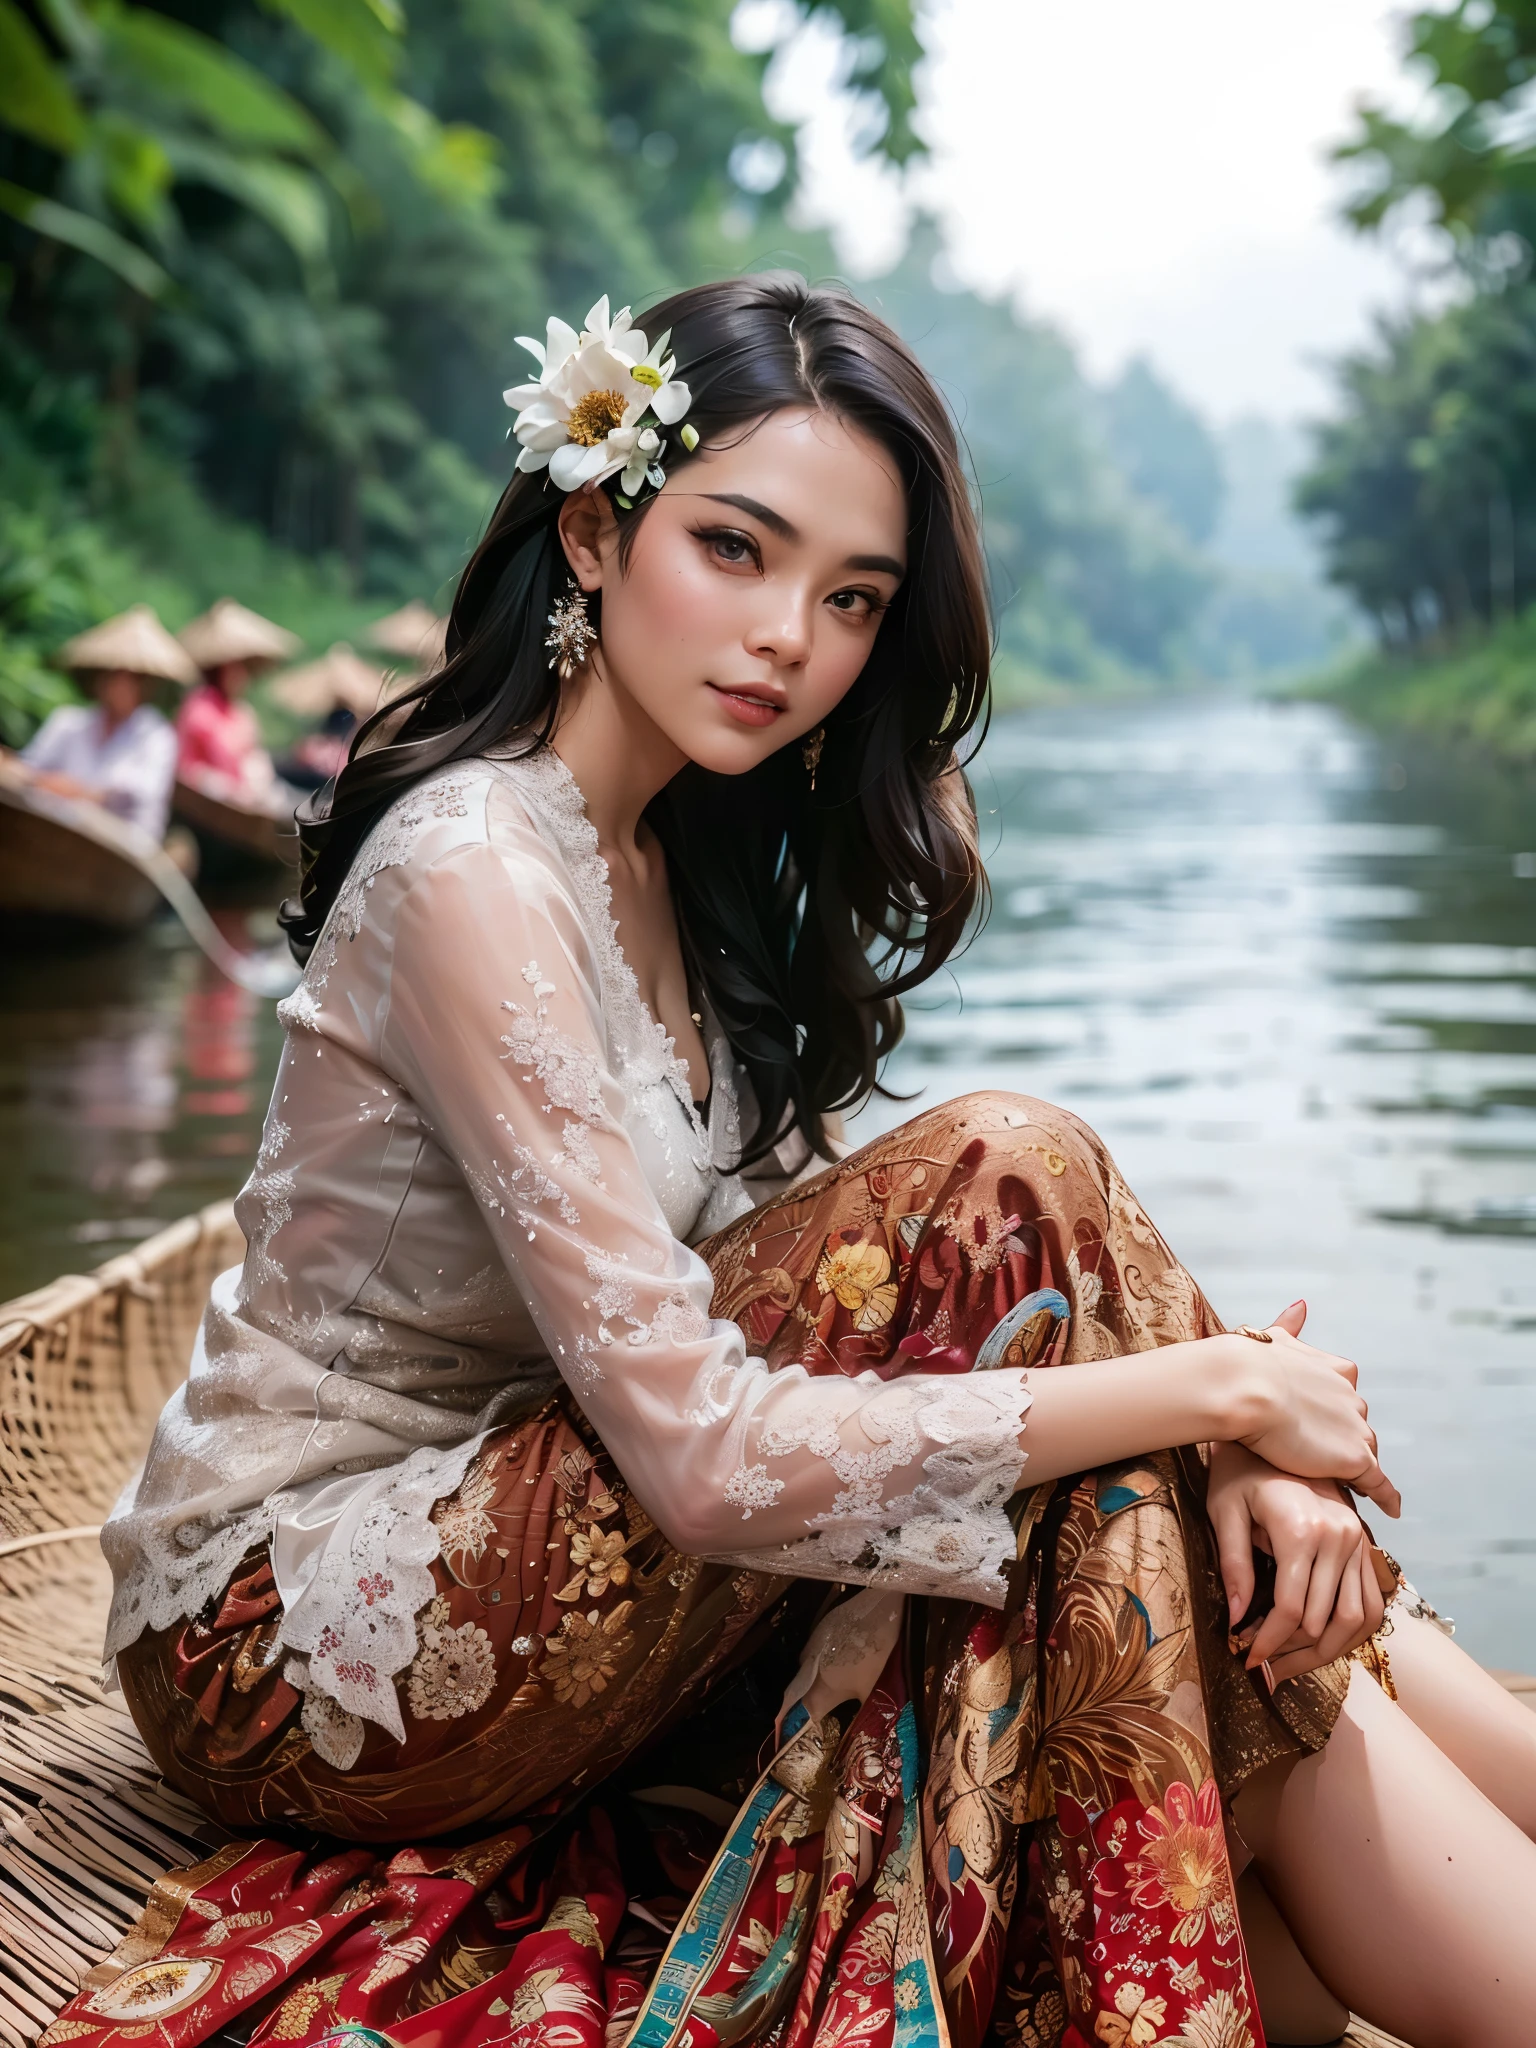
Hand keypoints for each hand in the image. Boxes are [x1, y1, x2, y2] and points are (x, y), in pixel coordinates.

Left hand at [1207, 1441, 1385, 1682]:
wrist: (1271, 1424)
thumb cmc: (1238, 1469)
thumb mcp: (1224, 1512)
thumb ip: (1234, 1567)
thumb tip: (1238, 1621)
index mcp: (1302, 1530)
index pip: (1292, 1610)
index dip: (1269, 1643)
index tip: (1248, 1661)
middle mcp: (1339, 1536)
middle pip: (1325, 1621)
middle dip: (1293, 1654)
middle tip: (1264, 1669)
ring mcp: (1358, 1538)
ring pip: (1358, 1618)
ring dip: (1328, 1652)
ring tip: (1291, 1664)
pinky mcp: (1364, 1540)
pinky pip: (1372, 1600)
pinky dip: (1353, 1629)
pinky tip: (1322, 1641)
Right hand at [1233, 1300, 1399, 1517]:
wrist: (1246, 1386)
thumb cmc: (1248, 1363)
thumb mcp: (1272, 1336)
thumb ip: (1290, 1324)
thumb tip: (1301, 1305)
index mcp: (1335, 1370)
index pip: (1345, 1396)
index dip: (1334, 1412)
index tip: (1324, 1423)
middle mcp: (1353, 1397)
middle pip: (1357, 1426)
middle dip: (1344, 1440)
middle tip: (1323, 1456)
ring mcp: (1356, 1429)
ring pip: (1364, 1454)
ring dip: (1355, 1467)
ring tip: (1346, 1486)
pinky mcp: (1354, 1459)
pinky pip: (1377, 1483)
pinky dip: (1386, 1496)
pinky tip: (1390, 1510)